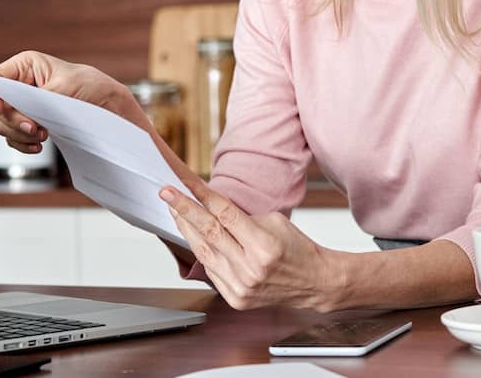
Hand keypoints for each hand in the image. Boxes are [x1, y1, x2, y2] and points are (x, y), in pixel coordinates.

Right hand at [0, 50, 137, 153]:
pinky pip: (15, 138)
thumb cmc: (91, 85)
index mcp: (26, 66)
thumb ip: (40, 99)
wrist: (110, 104)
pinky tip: (38, 146)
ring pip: (3, 125)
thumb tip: (22, 113)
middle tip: (35, 129)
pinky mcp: (31, 123)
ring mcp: (24, 106)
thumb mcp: (67, 87)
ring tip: (43, 136)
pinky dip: (23, 144)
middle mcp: (20, 85)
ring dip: (20, 135)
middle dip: (14, 121)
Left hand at [160, 183, 344, 312]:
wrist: (313, 282)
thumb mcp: (275, 222)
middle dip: (184, 210)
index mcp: (264, 246)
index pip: (224, 215)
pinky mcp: (235, 298)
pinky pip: (211, 269)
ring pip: (204, 252)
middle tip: (166, 193)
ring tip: (175, 211)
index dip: (202, 196)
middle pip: (209, 232)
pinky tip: (193, 236)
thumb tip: (211, 208)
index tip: (184, 182)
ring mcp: (241, 286)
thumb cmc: (297, 249)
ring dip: (186, 229)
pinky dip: (201, 251)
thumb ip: (242, 217)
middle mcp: (250, 269)